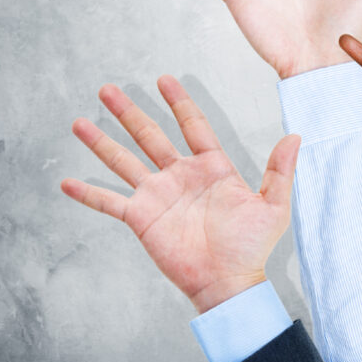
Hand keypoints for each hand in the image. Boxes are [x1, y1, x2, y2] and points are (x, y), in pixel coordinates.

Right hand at [61, 76, 297, 313]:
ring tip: (79, 122)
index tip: (163, 79)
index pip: (192, 125)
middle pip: (149, 136)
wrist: (228, 282)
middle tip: (108, 88)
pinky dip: (88, 193)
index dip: (178, 102)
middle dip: (129, 112)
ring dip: (101, 143)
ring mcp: (158, 196)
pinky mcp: (142, 219)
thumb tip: (296, 136)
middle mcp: (180, 176)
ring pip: (124, 161)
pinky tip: (65, 182)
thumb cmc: (251, 246)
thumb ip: (281, 170)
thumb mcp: (273, 204)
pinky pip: (110, 202)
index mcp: (211, 166)